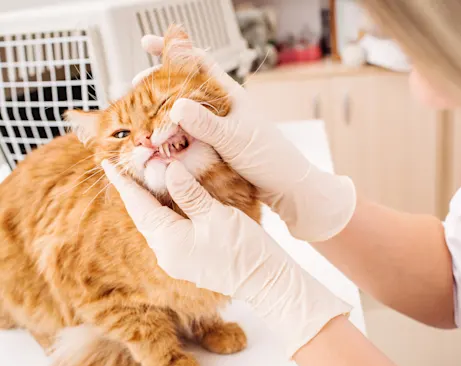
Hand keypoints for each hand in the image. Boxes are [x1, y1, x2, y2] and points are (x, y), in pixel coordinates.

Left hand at [103, 160, 350, 356]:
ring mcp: (176, 260)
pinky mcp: (187, 261)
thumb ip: (189, 193)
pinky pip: (166, 232)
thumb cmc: (243, 249)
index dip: (124, 184)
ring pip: (154, 225)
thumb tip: (168, 170)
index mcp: (168, 241)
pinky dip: (162, 214)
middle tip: (125, 167)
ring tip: (142, 180)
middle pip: (143, 216)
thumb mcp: (216, 215)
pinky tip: (166, 202)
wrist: (265, 281)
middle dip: (133, 192)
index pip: (139, 206)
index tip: (107, 165)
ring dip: (147, 202)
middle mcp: (165, 254)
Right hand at [135, 35, 356, 241]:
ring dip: (161, 113)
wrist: (284, 186)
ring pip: (182, 113)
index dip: (173, 50)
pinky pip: (187, 136)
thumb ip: (206, 124)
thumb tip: (176, 106)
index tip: (147, 43)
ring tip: (142, 118)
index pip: (198, 63)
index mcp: (229, 95)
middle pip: (183, 88)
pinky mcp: (214, 146)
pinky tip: (159, 141)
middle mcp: (220, 108)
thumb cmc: (269, 157)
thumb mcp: (235, 138)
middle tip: (135, 87)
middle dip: (158, 85)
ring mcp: (216, 127)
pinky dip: (171, 136)